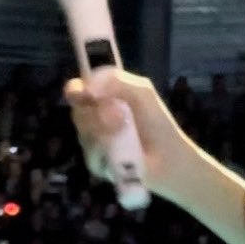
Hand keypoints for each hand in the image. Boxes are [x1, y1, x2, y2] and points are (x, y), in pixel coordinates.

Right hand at [63, 65, 188, 200]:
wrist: (169, 155)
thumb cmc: (156, 120)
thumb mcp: (141, 91)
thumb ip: (115, 80)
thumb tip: (87, 87)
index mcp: (100, 99)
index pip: (76, 91)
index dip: (75, 90)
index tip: (83, 93)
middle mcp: (91, 120)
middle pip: (78, 112)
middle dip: (99, 113)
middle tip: (121, 117)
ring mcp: (91, 142)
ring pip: (84, 134)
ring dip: (107, 132)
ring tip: (128, 134)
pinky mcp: (95, 164)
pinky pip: (91, 154)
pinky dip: (109, 151)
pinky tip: (123, 153)